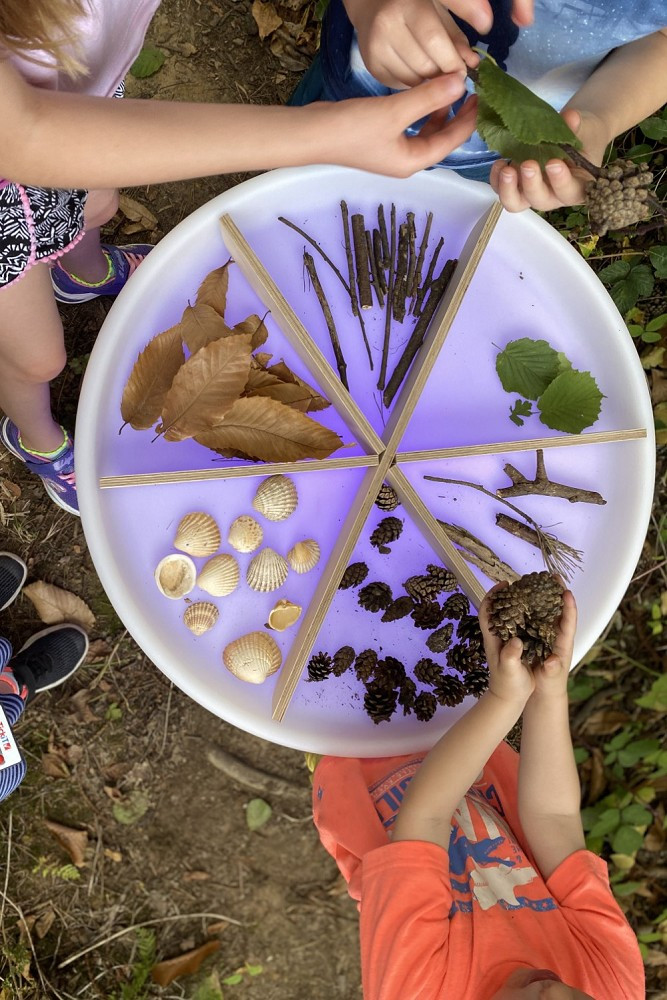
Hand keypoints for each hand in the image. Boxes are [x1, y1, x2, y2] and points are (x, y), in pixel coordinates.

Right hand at [326, 75, 476, 175]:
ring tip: (449, 90)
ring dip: (438, 112)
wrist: (312, 134)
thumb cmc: (351, 130)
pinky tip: (421, 94)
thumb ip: (428, 98)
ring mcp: (392, 151)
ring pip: (425, 132)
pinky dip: (420, 111)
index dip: (468, 120)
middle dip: (456, 117)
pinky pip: (410, 125)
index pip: (451, 141)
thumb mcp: (394, 112)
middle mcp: (405, 160)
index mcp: (412, 162)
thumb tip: (458, 83)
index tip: (480, 97)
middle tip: (470, 92)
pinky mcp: (380, 139)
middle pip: (441, 139)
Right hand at [348, 0, 475, 87]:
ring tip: (435, 70)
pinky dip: (415, 85)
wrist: (371, 3)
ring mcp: (375, 48)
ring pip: (413, 81)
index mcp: (408, 3)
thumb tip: (474, 60)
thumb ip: (463, 19)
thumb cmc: (414, 1)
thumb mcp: (440, 0)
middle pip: (424, 66)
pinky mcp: (371, 65)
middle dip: (444, 76)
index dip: (452, 62)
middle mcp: (386, 26)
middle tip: (453, 75)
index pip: (434, 41)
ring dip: (430, 83)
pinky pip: (401, 86)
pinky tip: (417, 70)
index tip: (464, 72)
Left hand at [479, 584, 534, 706]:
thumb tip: (514, 641)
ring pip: (512, 616)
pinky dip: (530, 616)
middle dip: (509, 594)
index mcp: (493, 639)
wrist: (509, 699)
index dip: (492, 597)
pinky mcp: (519, 646)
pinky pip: (523, 626)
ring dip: (520, 603)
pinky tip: (541, 611)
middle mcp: (499, 636)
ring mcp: (508, 640)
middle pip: (500, 609)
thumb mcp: (509, 670)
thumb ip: (510, 656)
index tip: (503, 584)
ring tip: (534, 592)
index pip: (487, 612)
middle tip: (522, 582)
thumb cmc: (508, 685)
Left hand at [489, 109, 608, 211]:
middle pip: (540, 201)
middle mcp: (553, 195)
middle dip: (532, 184)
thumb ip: (578, 127)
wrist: (571, 135)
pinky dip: (497, 181)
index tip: (554, 163)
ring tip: (507, 169)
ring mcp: (532, 193)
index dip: (561, 182)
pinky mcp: (516, 188)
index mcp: (577, 186)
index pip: (570, 192)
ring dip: (509, 189)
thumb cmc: (584, 137)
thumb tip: (570, 117)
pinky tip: (500, 163)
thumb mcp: (585, 129)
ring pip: (516, 203)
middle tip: (528, 164)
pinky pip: (503, 192)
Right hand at [530, 589, 576, 701]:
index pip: (568, 622)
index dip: (569, 607)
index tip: (567, 592)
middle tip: (551, 576)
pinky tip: (522, 598)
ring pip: (546, 612)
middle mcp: (555, 636)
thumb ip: (552, 671)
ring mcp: (546, 636)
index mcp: (562, 644)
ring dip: (543, 596)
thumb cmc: (549, 686)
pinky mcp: (536, 637)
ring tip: (537, 581)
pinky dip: (530, 607)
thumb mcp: (550, 679)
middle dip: (556, 593)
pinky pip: (535, 618)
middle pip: (558, 611)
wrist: (543, 693)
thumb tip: (554, 660)